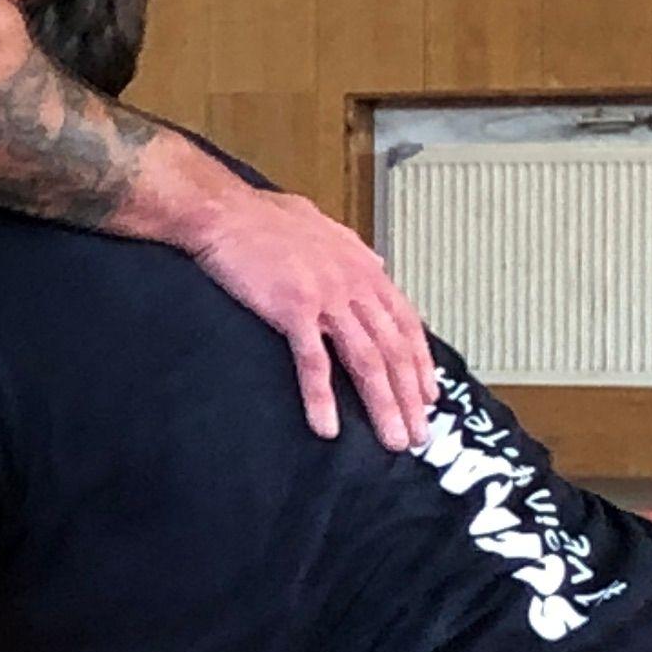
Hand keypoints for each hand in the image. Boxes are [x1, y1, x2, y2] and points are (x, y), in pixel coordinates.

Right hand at [174, 184, 435, 447]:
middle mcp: (353, 283)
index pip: (406, 322)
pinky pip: (314, 362)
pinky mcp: (294, 309)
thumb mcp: (323, 226)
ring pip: (367, 361)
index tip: (428, 396)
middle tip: (418, 434)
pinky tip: (327, 426)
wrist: (223, 212)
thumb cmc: (263, 218)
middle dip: (409, 397)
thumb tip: (375, 265)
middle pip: (393, 349)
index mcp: (362, 267)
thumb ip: (353, 251)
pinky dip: (322, 398)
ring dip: (383, 405)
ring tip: (392, 439)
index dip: (420, 363)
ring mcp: (326, 297)